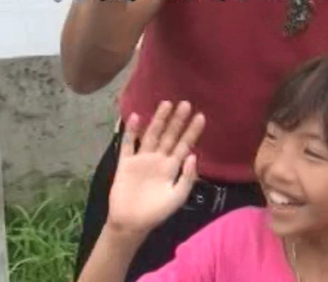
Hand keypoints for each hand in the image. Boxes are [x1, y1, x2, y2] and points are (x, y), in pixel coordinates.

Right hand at [106, 101, 203, 236]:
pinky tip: (135, 117)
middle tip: (186, 103)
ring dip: (158, 120)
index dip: (192, 131)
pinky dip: (131, 131)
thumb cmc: (157, 212)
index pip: (184, 145)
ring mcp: (142, 159)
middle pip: (169, 135)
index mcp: (172, 167)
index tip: (201, 116)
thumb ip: (187, 177)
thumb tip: (193, 155)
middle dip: (177, 120)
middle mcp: (158, 159)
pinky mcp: (126, 163)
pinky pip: (128, 144)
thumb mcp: (177, 196)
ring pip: (152, 135)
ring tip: (166, 104)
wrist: (131, 223)